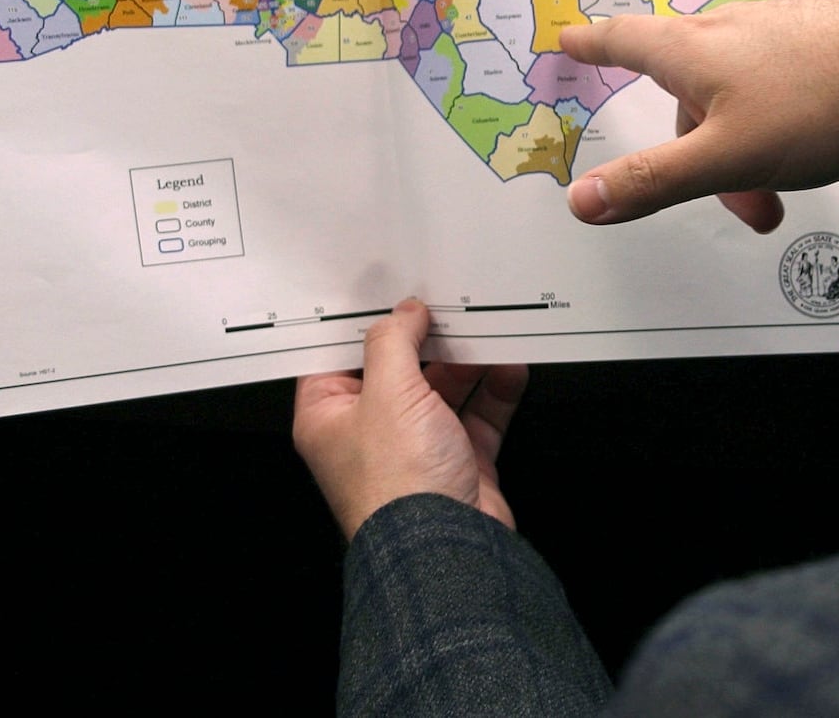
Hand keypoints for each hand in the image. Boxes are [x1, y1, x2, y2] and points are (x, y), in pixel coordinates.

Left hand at [292, 298, 527, 540]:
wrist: (446, 548)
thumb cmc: (399, 481)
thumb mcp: (388, 391)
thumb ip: (394, 342)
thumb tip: (404, 312)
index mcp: (329, 417)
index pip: (336, 358)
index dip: (360, 324)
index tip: (385, 290)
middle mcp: (369, 432)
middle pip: (396, 370)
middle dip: (425, 338)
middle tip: (447, 301)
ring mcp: (416, 449)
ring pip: (442, 391)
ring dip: (466, 362)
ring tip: (486, 328)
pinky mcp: (458, 463)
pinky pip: (479, 417)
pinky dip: (496, 392)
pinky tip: (510, 365)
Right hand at [558, 0, 838, 229]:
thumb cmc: (815, 104)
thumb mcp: (723, 157)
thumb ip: (651, 181)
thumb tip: (582, 201)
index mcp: (690, 51)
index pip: (623, 41)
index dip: (591, 44)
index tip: (568, 39)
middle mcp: (726, 31)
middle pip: (686, 94)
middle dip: (696, 152)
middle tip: (739, 202)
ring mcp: (773, 32)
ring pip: (734, 100)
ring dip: (743, 151)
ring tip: (781, 191)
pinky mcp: (813, 40)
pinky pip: (774, 89)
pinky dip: (775, 128)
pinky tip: (809, 147)